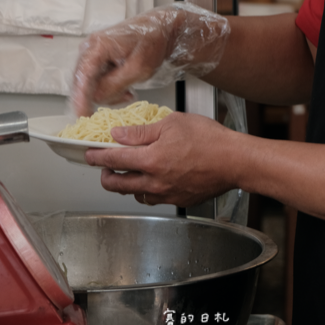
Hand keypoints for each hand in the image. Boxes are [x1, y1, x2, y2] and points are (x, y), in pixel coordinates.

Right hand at [70, 14, 172, 115]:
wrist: (160, 29)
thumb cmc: (153, 42)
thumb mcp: (138, 69)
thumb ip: (114, 85)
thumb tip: (95, 98)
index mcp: (99, 46)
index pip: (82, 77)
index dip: (81, 98)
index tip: (83, 114)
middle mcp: (90, 47)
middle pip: (85, 82)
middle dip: (104, 95)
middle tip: (125, 97)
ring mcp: (93, 52)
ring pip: (91, 83)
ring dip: (109, 92)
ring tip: (128, 91)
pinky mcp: (98, 58)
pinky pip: (97, 79)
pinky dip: (110, 87)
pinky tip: (124, 87)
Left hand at [84, 112, 238, 207]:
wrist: (235, 161)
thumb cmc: (209, 140)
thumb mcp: (172, 124)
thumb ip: (142, 131)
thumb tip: (119, 134)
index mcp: (150, 159)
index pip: (113, 159)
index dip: (96, 156)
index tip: (88, 154)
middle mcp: (155, 181)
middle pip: (117, 184)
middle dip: (105, 176)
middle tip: (103, 168)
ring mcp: (167, 194)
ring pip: (135, 194)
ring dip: (126, 185)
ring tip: (128, 173)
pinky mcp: (179, 200)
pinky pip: (155, 199)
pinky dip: (147, 191)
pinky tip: (152, 181)